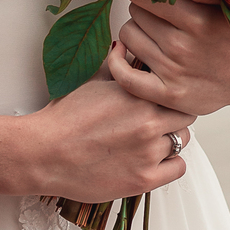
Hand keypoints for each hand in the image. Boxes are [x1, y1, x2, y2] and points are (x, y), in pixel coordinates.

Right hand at [26, 71, 193, 201]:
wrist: (44, 154)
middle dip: (173, 117)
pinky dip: (170, 164)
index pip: (175, 91)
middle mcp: (148, 122)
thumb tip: (125, 50)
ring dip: (170, 139)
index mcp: (138, 95)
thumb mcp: (91, 82)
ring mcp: (148, 152)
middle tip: (158, 122)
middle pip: (185, 116)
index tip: (161, 102)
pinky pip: (178, 168)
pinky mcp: (144, 179)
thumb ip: (116, 67)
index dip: (169, 96)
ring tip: (150, 142)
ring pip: (182, 141)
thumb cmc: (63, 120)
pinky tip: (154, 161)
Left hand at [108, 0, 229, 118]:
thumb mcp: (227, 7)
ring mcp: (173, 73)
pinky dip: (116, 61)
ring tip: (155, 30)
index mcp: (197, 20)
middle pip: (135, 11)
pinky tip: (122, 50)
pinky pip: (125, 76)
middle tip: (158, 9)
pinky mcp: (167, 95)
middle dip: (142, 5)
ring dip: (136, 28)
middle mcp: (182, 47)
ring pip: (128, 35)